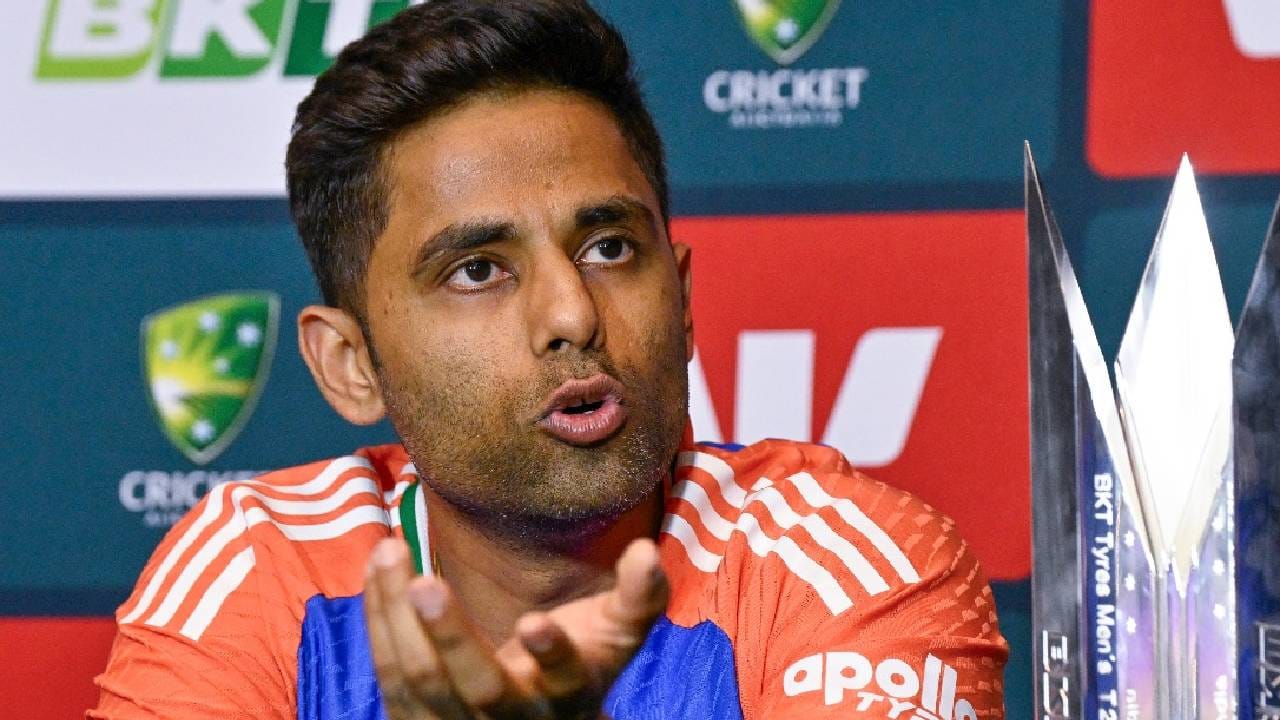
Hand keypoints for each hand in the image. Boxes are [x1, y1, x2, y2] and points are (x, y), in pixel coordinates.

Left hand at [364, 537, 668, 718]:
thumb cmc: (583, 661)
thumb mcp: (620, 634)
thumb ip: (640, 594)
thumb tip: (646, 550)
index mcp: (570, 695)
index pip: (565, 678)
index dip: (552, 653)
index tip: (536, 619)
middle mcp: (515, 719)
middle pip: (480, 688)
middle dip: (451, 636)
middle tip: (426, 582)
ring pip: (420, 681)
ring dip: (397, 616)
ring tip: (389, 548)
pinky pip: (389, 676)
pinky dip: (379, 621)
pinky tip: (378, 570)